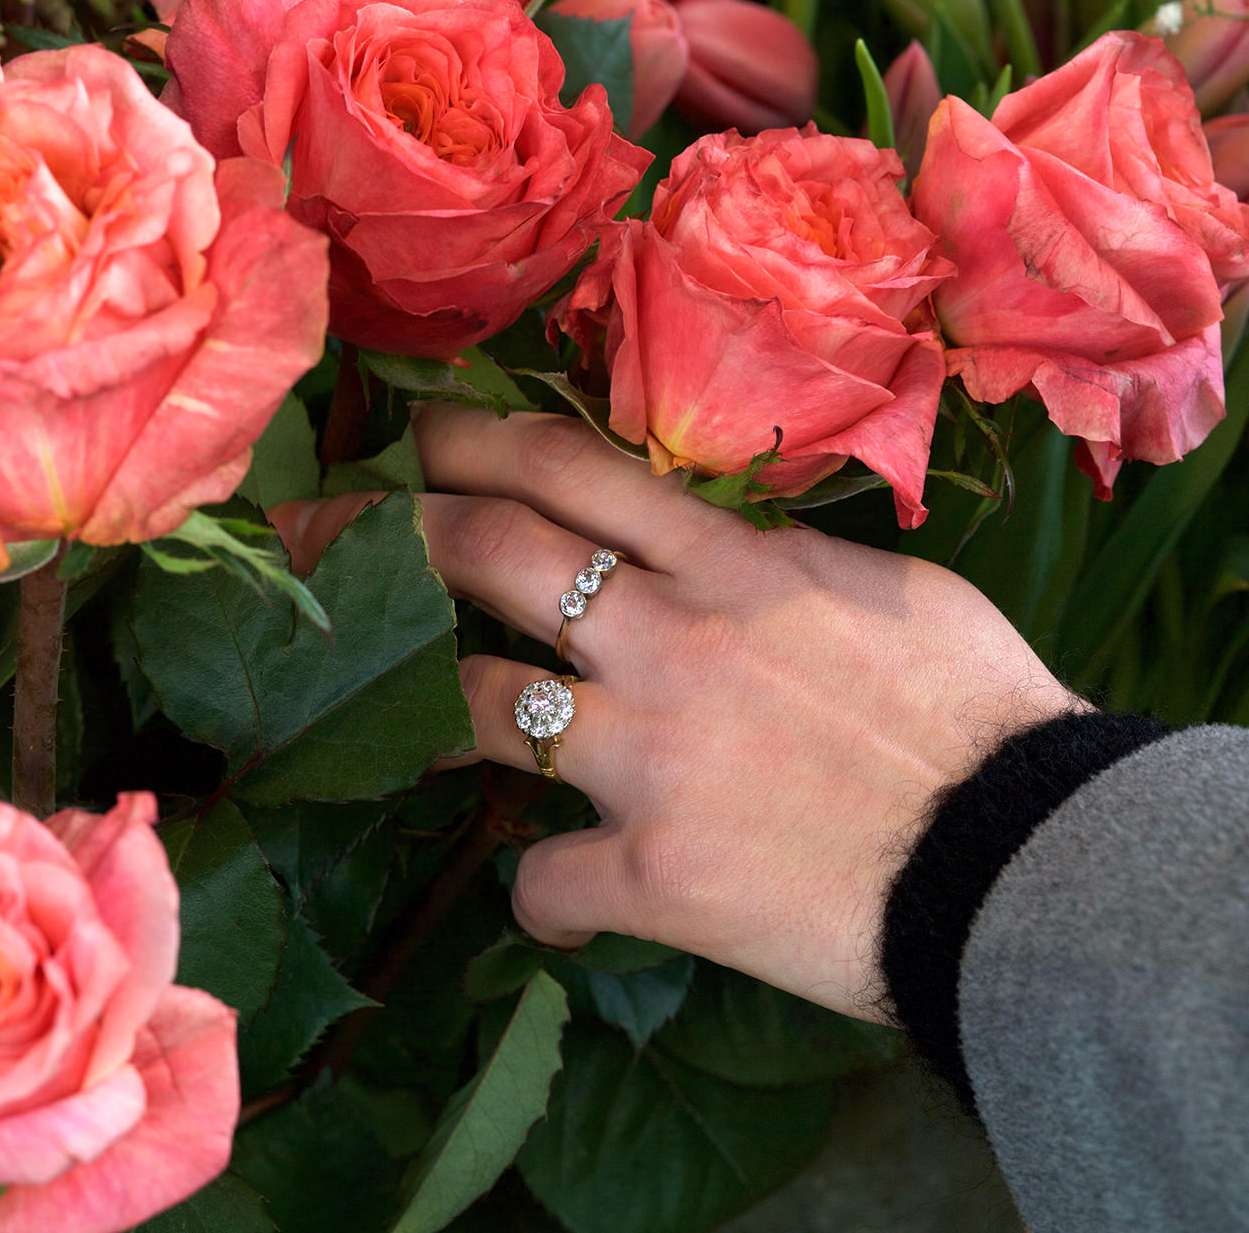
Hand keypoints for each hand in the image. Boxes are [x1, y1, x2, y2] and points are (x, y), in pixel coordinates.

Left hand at [280, 406, 1081, 1022]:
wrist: (1022, 856)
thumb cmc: (980, 712)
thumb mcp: (887, 593)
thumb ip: (786, 567)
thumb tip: (730, 559)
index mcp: (734, 566)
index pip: (575, 474)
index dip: (477, 444)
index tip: (419, 438)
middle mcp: (672, 641)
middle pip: (490, 555)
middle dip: (385, 532)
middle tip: (321, 530)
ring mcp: (651, 756)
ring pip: (478, 711)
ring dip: (411, 714)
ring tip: (363, 717)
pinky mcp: (655, 872)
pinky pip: (547, 885)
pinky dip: (540, 897)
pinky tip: (551, 906)